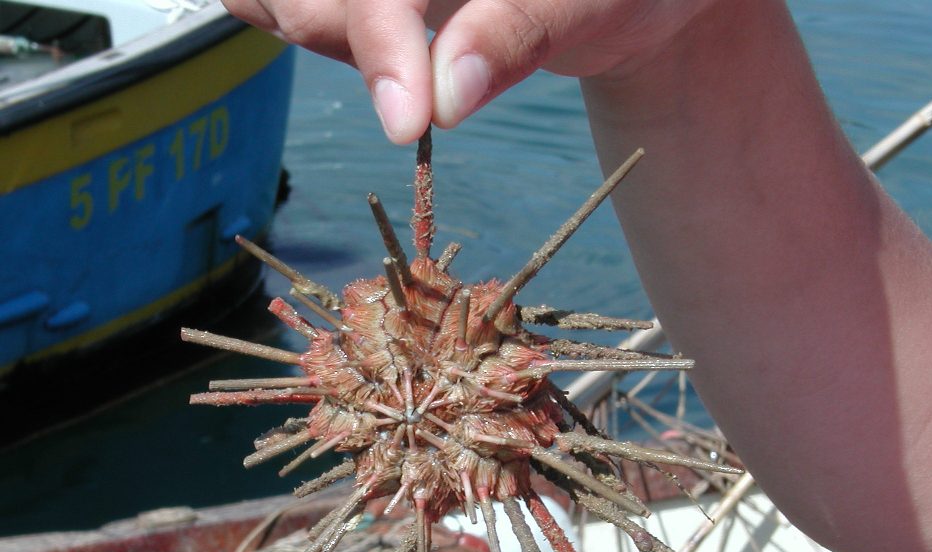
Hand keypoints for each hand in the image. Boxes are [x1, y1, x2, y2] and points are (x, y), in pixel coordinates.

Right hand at [221, 0, 712, 143]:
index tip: (408, 124)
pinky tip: (395, 58)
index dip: (376, 39)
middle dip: (332, 29)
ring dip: (320, 32)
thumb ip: (516, 35)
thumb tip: (441, 100)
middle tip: (411, 90)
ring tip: (409, 63)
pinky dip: (328, 37)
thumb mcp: (595, 3)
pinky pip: (300, 7)